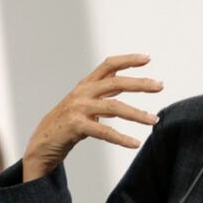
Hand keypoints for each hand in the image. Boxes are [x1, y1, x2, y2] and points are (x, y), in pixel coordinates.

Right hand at [22, 54, 163, 181]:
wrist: (42, 143)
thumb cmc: (67, 123)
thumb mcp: (85, 104)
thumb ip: (103, 94)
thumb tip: (123, 85)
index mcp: (86, 85)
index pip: (109, 65)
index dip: (128, 60)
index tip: (148, 58)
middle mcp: (82, 93)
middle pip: (115, 82)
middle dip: (140, 84)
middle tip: (160, 85)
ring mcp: (78, 108)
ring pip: (114, 107)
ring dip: (137, 114)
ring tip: (154, 120)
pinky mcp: (75, 126)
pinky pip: (104, 132)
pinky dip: (121, 138)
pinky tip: (135, 143)